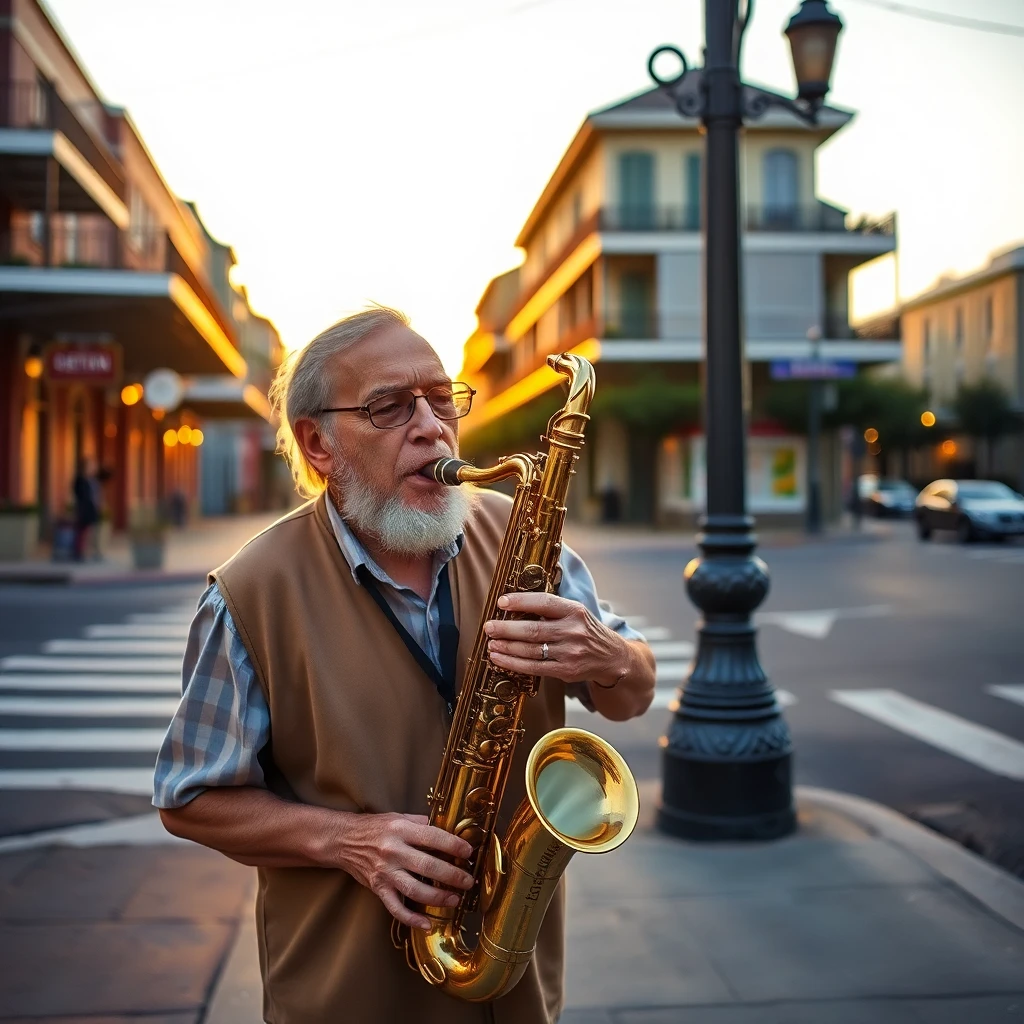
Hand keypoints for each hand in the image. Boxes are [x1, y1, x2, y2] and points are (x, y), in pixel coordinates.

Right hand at [335, 811, 474, 930]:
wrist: (344, 840)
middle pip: (428, 866)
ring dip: (438, 897)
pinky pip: (396, 908)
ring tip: (455, 899)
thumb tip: (448, 830)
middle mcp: (393, 851)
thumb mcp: (399, 817)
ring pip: (415, 889)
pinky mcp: (378, 888)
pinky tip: (427, 924)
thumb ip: (422, 824)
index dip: (453, 845)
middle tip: (468, 881)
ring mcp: (385, 872)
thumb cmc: (375, 827)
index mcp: (401, 830)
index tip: (468, 852)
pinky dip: (412, 919)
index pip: (433, 837)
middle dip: (452, 875)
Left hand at [484, 592, 628, 685]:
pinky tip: (499, 658)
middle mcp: (573, 631)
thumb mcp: (576, 612)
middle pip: (533, 629)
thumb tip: (514, 604)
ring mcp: (569, 653)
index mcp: (574, 611)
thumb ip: (552, 608)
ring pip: (531, 650)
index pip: (544, 602)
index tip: (502, 602)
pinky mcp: (565, 671)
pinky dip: (513, 663)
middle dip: (506, 629)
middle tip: (489, 627)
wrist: (611, 657)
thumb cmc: (586, 630)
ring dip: (507, 647)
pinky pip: (534, 668)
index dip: (521, 601)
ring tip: (491, 644)